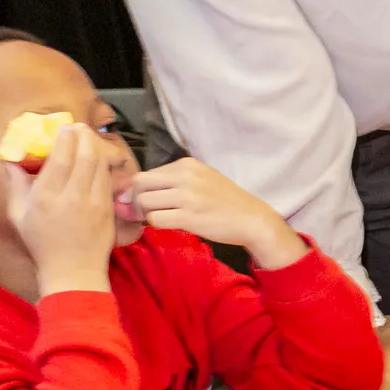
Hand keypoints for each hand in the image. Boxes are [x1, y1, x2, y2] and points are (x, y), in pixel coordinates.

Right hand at [9, 124, 119, 296]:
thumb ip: (15, 184)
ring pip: (100, 165)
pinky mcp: (109, 209)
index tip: (64, 127)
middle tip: (79, 126)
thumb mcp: (18, 215)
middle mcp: (72, 197)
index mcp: (46, 197)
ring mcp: (95, 203)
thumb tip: (10, 159)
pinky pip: (108, 178)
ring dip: (96, 146)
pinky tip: (98, 157)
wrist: (73, 270)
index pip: (61, 159)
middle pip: (85, 156)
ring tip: (88, 136)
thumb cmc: (41, 243)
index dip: (65, 138)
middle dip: (84, 136)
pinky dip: (104, 164)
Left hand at [126, 158, 307, 270]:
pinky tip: (170, 225)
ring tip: (161, 218)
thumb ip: (174, 180)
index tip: (151, 202)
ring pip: (143, 202)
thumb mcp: (202, 179)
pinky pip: (155, 219)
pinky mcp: (189, 217)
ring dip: (146, 214)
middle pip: (139, 184)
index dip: (142, 190)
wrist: (253, 220)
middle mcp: (185, 176)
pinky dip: (156, 224)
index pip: (146, 173)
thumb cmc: (226, 202)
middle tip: (147, 211)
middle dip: (136, 199)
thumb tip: (136, 191)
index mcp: (187, 164)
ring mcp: (188, 196)